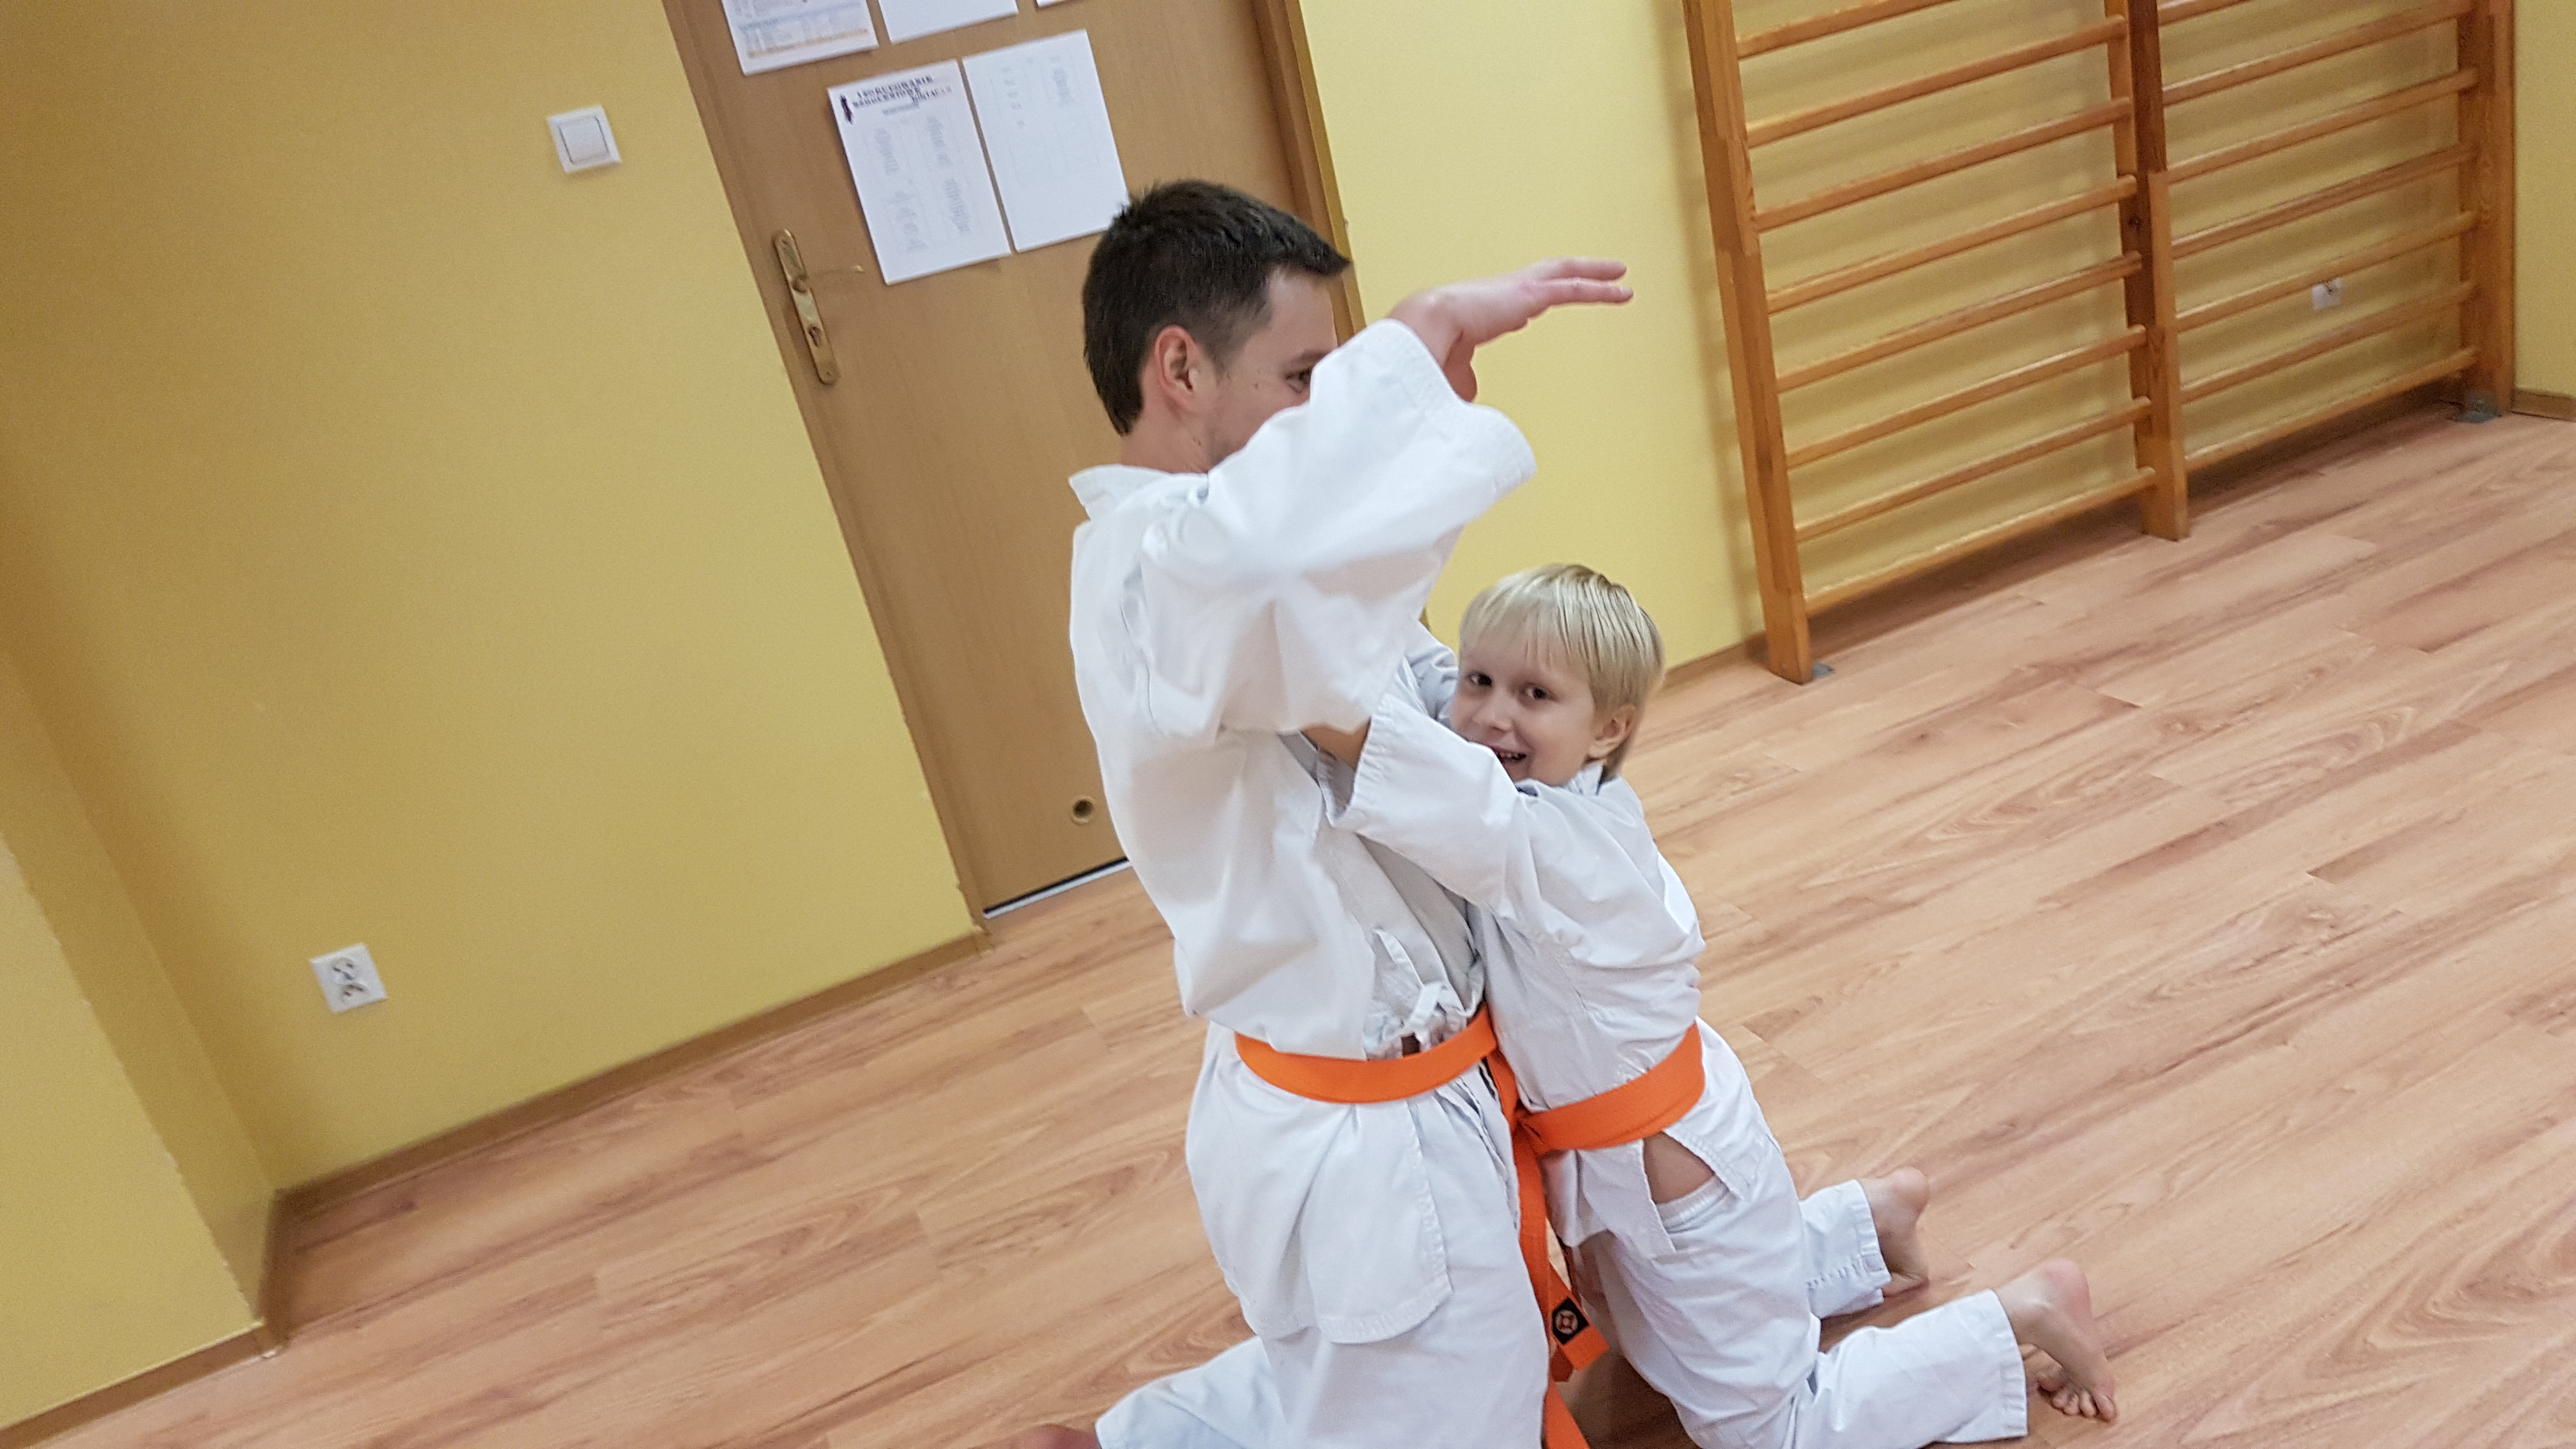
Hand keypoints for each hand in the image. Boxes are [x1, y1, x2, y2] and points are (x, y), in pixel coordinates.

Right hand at [1387, 259, 1631, 400]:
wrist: (1420, 333)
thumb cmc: (1426, 353)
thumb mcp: (1450, 373)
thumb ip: (1463, 379)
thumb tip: (1470, 393)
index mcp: (1482, 309)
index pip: (1514, 301)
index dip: (1531, 301)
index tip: (1540, 306)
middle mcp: (1501, 293)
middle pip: (1546, 277)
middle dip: (1573, 274)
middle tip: (1599, 273)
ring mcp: (1515, 289)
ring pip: (1564, 275)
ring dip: (1594, 273)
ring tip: (1619, 273)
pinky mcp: (1528, 293)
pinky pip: (1572, 288)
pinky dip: (1598, 287)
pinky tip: (1620, 290)